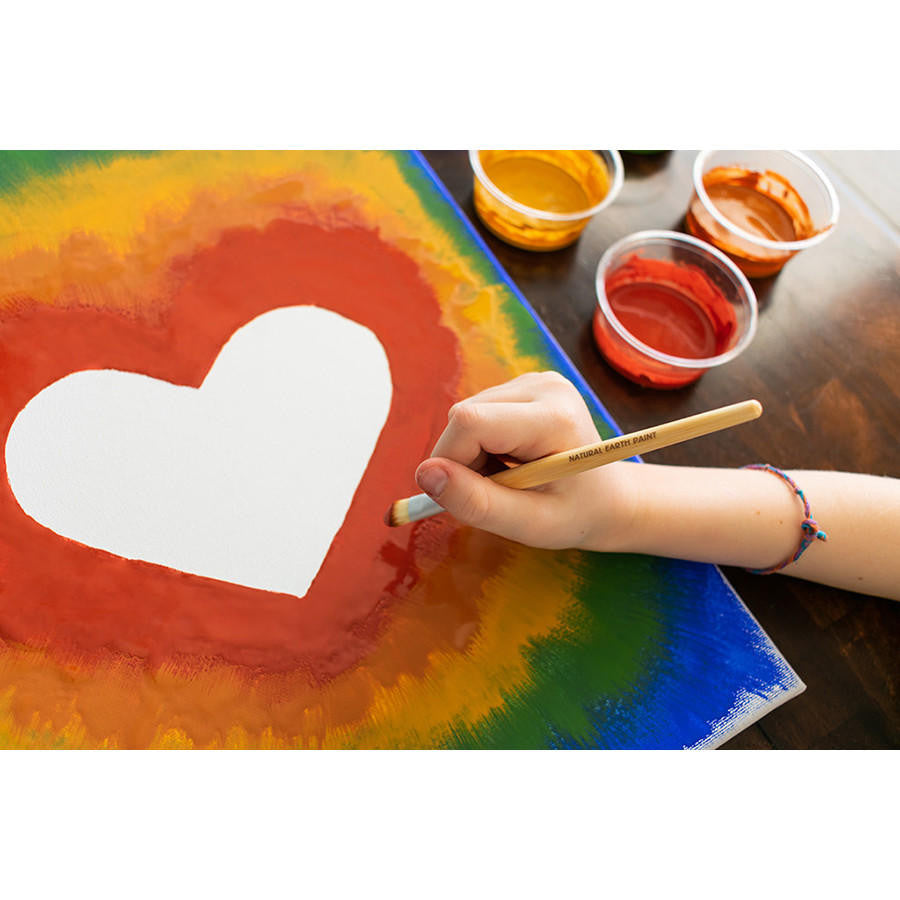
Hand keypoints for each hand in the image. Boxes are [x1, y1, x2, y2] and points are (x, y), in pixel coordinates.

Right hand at [414, 372, 637, 549]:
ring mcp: (536, 381)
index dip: (450, 461)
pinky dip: (481, 445)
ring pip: (466, 416)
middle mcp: (545, 387)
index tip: (460, 495)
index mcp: (554, 418)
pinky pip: (477, 413)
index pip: (470, 422)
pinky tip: (509, 461)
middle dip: (462, 462)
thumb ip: (476, 502)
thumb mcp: (529, 524)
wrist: (610, 499)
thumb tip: (424, 474)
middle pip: (464, 417)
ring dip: (471, 455)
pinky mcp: (525, 385)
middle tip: (495, 493)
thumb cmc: (576, 515)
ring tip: (508, 480)